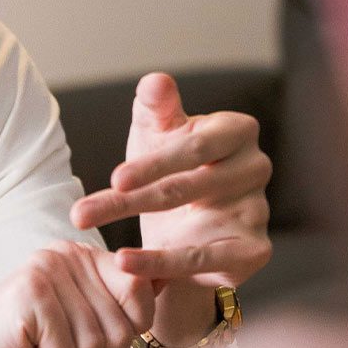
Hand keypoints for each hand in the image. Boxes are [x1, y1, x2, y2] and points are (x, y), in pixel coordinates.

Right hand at [0, 241, 155, 347]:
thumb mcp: (81, 330)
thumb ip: (119, 305)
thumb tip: (170, 279)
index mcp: (78, 255)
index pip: (138, 292)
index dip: (125, 338)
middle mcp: (62, 254)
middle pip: (119, 324)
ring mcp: (44, 271)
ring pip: (96, 344)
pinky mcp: (30, 296)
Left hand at [71, 73, 271, 289]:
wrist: (183, 223)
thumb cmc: (168, 165)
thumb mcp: (156, 134)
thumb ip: (155, 108)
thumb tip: (155, 81)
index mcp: (237, 130)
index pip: (196, 147)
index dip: (154, 164)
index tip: (114, 179)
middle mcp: (256, 166)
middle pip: (191, 186)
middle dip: (136, 201)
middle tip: (88, 214)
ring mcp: (259, 209)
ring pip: (198, 225)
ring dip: (150, 245)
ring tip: (115, 256)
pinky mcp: (254, 249)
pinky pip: (206, 259)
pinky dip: (164, 265)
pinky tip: (129, 266)